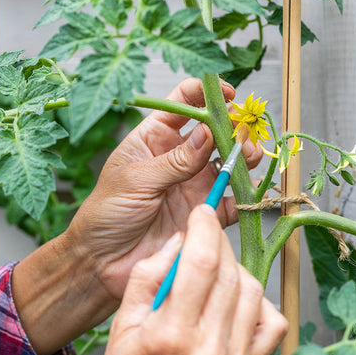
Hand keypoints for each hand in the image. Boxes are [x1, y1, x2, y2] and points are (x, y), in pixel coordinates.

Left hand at [66, 78, 262, 300]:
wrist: (104, 260)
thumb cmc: (107, 212)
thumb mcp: (137, 179)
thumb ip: (176, 160)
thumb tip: (209, 132)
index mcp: (155, 138)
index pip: (184, 104)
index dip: (206, 94)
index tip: (229, 94)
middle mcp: (179, 158)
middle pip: (214, 132)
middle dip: (232, 127)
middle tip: (243, 132)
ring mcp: (193, 184)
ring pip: (228, 164)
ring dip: (244, 157)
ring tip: (249, 156)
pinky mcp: (203, 212)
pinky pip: (230, 202)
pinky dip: (244, 197)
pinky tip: (251, 192)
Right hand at [92, 205, 287, 354]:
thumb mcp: (123, 324)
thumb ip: (149, 275)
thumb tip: (180, 240)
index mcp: (171, 334)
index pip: (200, 262)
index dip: (204, 227)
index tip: (202, 212)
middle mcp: (209, 350)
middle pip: (228, 271)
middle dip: (218, 241)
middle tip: (205, 234)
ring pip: (252, 289)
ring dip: (235, 268)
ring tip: (215, 270)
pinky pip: (272, 321)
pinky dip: (258, 300)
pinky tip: (236, 299)